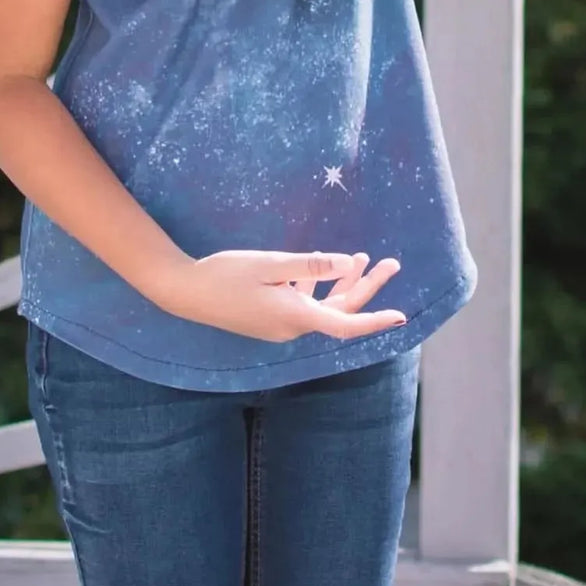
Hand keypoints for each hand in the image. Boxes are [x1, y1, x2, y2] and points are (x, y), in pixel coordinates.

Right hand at [157, 249, 406, 342]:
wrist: (185, 292)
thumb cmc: (225, 274)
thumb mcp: (270, 264)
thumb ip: (312, 265)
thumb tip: (349, 263)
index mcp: (294, 316)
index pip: (345, 324)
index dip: (375, 320)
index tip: (401, 317)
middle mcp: (292, 327)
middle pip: (340, 311)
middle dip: (367, 288)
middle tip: (391, 263)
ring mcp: (281, 325)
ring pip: (324, 307)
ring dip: (345, 284)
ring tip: (365, 258)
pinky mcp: (271, 318)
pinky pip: (306, 305)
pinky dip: (320, 287)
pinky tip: (324, 264)